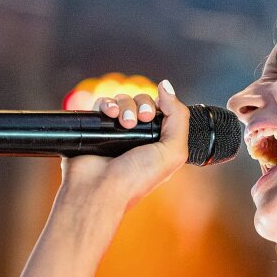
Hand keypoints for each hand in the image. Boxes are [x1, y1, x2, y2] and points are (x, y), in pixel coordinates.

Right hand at [60, 80, 188, 208]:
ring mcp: (116, 132)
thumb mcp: (173, 152)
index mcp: (158, 142)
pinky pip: (103, 103)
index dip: (161, 106)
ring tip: (123, 123)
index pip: (163, 110)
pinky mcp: (96, 128)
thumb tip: (166, 86)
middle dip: (142, 106)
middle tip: (138, 121)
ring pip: (123, 100)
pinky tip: (108, 114)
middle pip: (143, 101)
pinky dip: (107, 104)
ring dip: (125, 106)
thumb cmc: (137, 178)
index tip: (153, 116)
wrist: (99, 190)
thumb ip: (179, 117)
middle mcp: (138, 136)